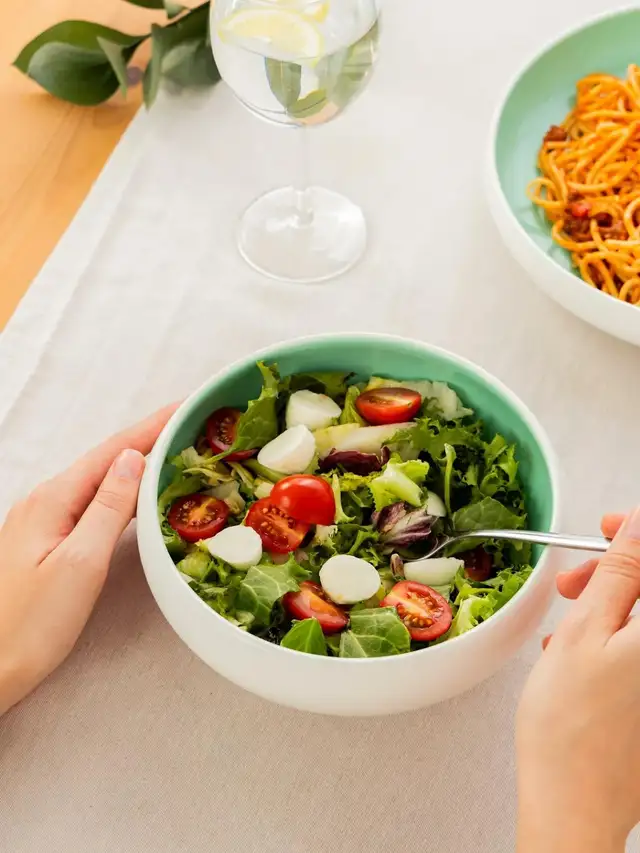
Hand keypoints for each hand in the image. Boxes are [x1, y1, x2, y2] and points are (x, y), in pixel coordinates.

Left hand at [0, 405, 175, 715]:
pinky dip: (125, 491)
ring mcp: (46, 521)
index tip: (187, 405)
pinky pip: (94, 503)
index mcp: (52, 500)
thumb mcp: (80, 564)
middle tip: (193, 424)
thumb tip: (133, 461)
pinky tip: (141, 495)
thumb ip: (108, 508)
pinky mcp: (51, 541)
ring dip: (140, 461)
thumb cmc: (30, 625)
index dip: (152, 427)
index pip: (112, 451)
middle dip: (150, 436)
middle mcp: (46, 501)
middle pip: (108, 459)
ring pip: (102, 480)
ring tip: (178, 450)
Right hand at [517, 511, 639, 852]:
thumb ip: (619, 573)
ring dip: (607, 609)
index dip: (635, 533)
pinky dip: (611, 642)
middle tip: (573, 583)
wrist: (574, 803)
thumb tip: (636, 528)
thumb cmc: (571, 727)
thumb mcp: (585, 631)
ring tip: (564, 629)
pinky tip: (576, 657)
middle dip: (615, 573)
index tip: (606, 527)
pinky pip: (637, 652)